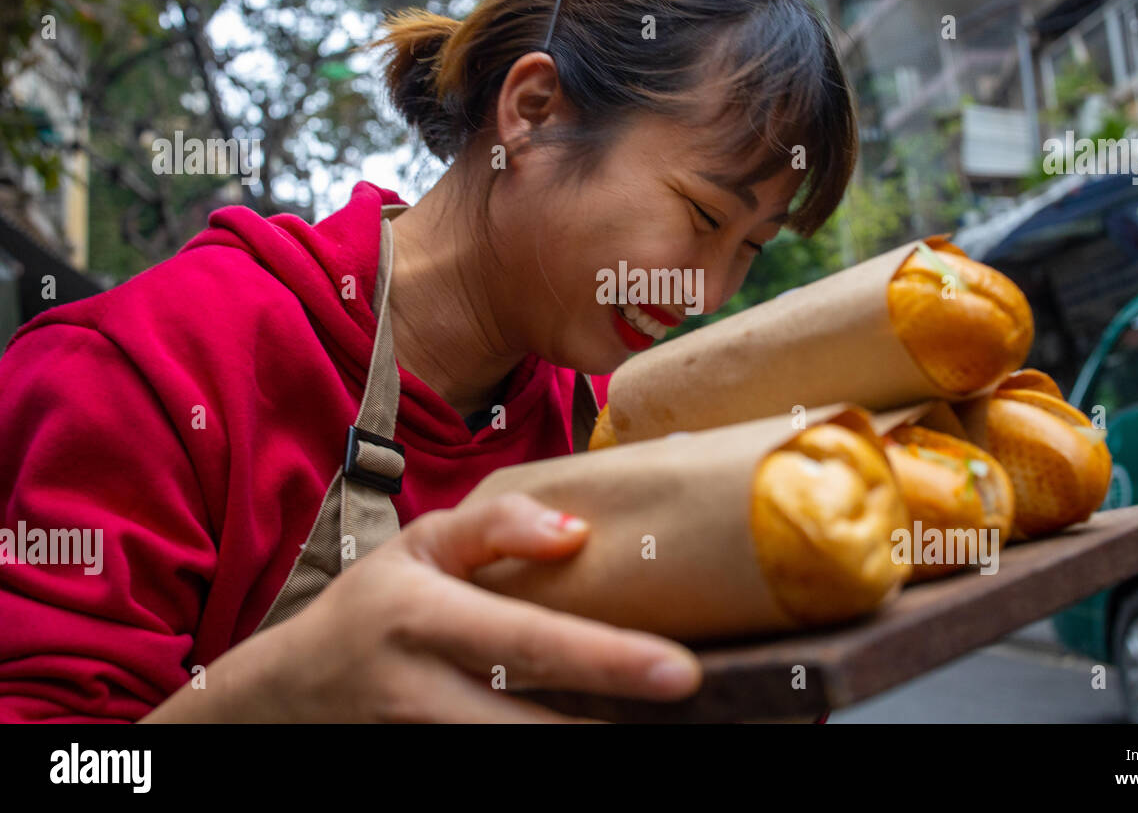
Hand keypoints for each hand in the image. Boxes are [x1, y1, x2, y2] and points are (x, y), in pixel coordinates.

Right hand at [146, 493, 701, 721]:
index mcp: (424, 617)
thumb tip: (578, 530)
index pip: (528, 640)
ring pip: (515, 760)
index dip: (607, 659)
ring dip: (582, 750)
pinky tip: (594, 736)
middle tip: (692, 710)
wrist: (284, 692)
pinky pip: (493, 771)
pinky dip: (548, 757)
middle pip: (530, 726)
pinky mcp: (424, 771)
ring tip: (657, 736)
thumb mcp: (418, 544)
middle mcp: (421, 692)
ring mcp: (419, 744)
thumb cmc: (371, 606)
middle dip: (608, 734)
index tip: (681, 670)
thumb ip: (496, 527)